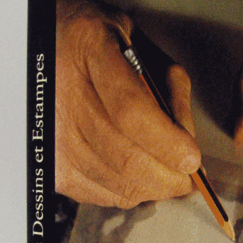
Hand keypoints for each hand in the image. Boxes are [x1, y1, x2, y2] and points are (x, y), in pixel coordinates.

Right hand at [55, 0, 200, 208]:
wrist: (49, 52)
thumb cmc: (105, 49)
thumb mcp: (147, 50)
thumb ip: (173, 92)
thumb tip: (187, 145)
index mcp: (90, 47)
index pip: (131, 110)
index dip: (167, 142)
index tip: (192, 159)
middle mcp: (62, 92)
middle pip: (126, 157)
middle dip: (170, 176)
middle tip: (189, 175)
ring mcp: (53, 134)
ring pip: (118, 183)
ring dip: (154, 187)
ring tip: (167, 173)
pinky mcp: (53, 166)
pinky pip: (104, 195)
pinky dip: (132, 191)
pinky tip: (138, 174)